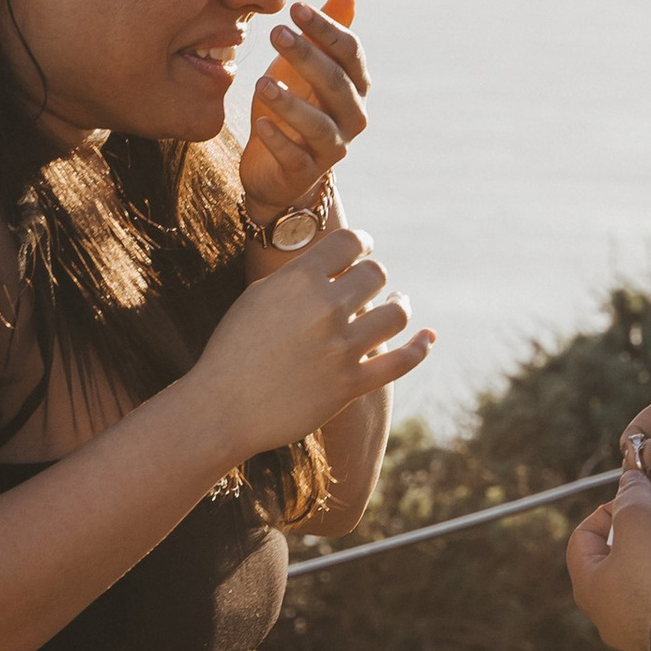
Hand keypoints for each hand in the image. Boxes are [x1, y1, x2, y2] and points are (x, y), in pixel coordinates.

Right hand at [189, 212, 431, 465]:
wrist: (222, 407)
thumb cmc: (232, 351)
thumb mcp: (258, 298)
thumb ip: (296, 278)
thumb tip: (330, 261)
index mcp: (299, 280)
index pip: (350, 242)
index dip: (362, 243)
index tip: (363, 249)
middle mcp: (325, 309)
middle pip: (376, 274)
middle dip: (374, 277)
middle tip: (370, 284)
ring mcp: (341, 348)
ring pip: (395, 313)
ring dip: (400, 305)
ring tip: (396, 304)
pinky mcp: (352, 385)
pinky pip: (402, 361)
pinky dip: (420, 347)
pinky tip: (427, 337)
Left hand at [239, 0, 365, 227]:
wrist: (277, 168)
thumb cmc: (293, 107)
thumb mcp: (304, 68)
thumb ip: (323, 37)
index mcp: (355, 86)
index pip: (349, 52)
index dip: (326, 29)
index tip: (296, 7)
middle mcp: (352, 117)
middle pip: (335, 83)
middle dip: (307, 56)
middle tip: (276, 32)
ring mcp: (332, 148)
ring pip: (317, 124)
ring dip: (290, 102)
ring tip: (261, 82)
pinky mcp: (305, 174)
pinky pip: (294, 157)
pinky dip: (278, 140)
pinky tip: (260, 124)